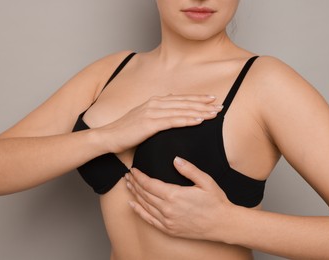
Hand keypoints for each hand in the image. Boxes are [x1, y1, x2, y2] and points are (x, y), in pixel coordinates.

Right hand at [96, 94, 221, 152]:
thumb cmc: (126, 131)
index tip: (212, 100)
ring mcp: (152, 112)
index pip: (181, 99)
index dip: (197, 99)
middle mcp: (155, 104)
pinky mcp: (150, 123)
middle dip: (204, 104)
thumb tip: (170, 106)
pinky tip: (199, 121)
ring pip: (182, 111)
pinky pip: (173, 121)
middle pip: (184, 103)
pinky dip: (188, 120)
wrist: (108, 137)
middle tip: (220, 105)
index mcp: (155, 102)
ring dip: (200, 112)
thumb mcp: (143, 118)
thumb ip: (157, 112)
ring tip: (214, 113)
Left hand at [125, 156, 232, 240]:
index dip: (139, 176)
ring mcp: (167, 221)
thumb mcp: (205, 181)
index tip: (133, 170)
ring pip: (144, 206)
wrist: (223, 224)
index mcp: (174, 195)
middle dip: (134, 183)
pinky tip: (132, 205)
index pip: (149, 184)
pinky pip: (149, 220)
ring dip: (134, 195)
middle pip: (144, 194)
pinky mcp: (169, 229)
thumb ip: (189, 169)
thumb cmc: (216, 202)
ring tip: (128, 186)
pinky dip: (138, 211)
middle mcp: (167, 209)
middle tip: (128, 175)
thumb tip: (175, 159)